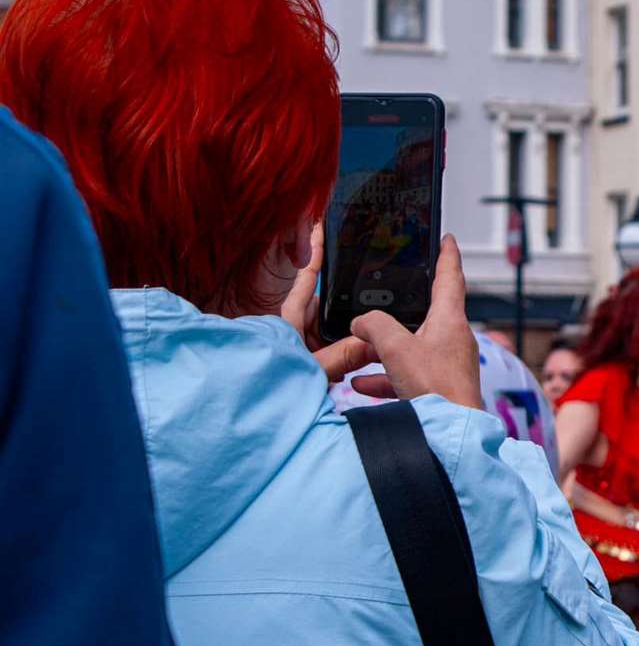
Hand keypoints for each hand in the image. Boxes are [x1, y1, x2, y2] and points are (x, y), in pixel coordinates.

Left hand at [280, 223, 380, 383]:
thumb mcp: (313, 371)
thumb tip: (376, 341)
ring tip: (368, 341)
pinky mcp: (306, 365)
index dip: (314, 254)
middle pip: (325, 307)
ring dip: (348, 336)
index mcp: (290, 323)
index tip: (320, 229)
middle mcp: (294, 331)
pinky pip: (331, 352)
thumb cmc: (271, 390)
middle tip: (369, 306)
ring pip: (330, 331)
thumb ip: (345, 356)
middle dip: (346, 307)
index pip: (306, 281)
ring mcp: (299, 348)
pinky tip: (358, 362)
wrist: (254, 416)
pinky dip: (345, 354)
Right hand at [349, 235, 481, 409]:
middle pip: (427, 312)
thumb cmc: (436, 390)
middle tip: (386, 295)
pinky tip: (360, 383)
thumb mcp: (397, 348)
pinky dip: (385, 376)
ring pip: (412, 346)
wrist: (450, 435)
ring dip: (385, 348)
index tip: (447, 239)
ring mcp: (448, 365)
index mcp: (451, 321)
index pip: (451, 277)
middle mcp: (454, 340)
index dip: (447, 255)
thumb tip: (362, 322)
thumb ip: (374, 326)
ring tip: (357, 350)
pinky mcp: (440, 388)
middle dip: (402, 306)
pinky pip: (408, 375)